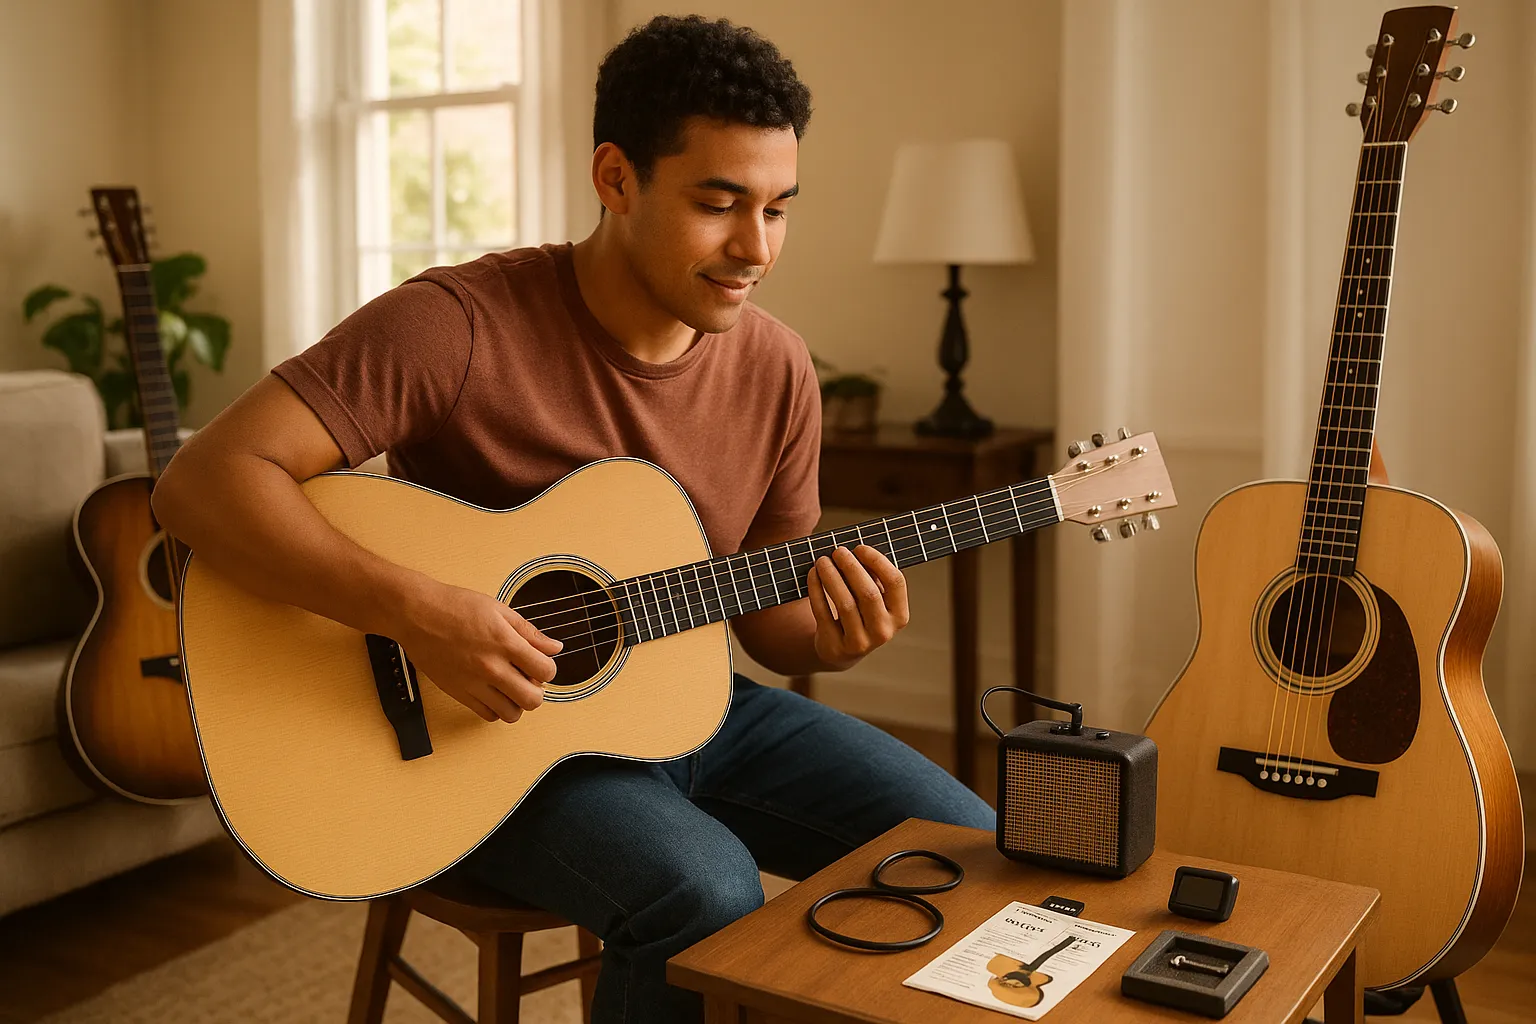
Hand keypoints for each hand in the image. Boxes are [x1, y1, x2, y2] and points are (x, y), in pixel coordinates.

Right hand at [395, 581, 561, 722]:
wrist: (416, 614)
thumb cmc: (455, 606)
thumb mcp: (499, 610)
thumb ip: (529, 632)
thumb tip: (554, 647)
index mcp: (506, 643)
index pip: (545, 672)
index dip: (548, 669)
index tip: (540, 664)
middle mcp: (491, 667)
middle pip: (533, 700)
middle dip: (537, 690)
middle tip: (528, 679)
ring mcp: (474, 684)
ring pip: (511, 714)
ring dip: (517, 703)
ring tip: (511, 688)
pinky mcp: (457, 693)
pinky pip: (487, 715)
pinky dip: (495, 708)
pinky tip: (493, 693)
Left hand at [806, 545, 909, 670]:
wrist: (842, 651)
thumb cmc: (860, 614)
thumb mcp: (874, 600)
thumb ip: (872, 578)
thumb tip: (856, 550)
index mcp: (899, 616)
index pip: (895, 582)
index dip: (877, 561)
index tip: (860, 547)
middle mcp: (883, 631)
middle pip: (868, 593)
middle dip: (851, 567)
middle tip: (838, 551)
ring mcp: (860, 642)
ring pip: (844, 603)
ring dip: (831, 577)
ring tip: (822, 560)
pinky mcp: (835, 646)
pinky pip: (823, 613)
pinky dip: (816, 590)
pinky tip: (813, 574)